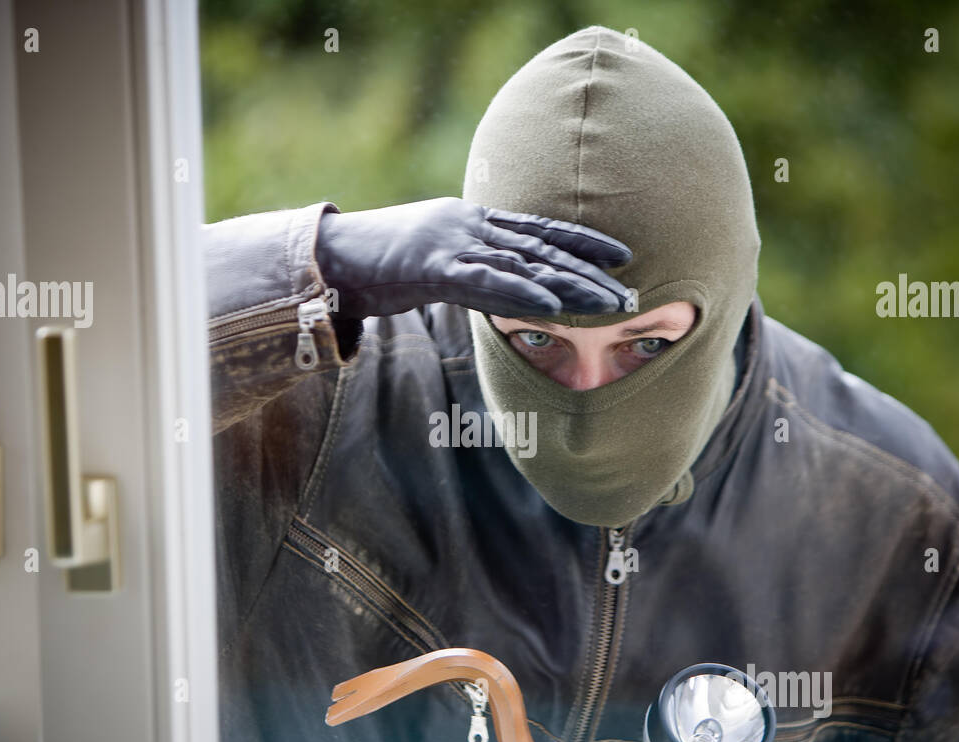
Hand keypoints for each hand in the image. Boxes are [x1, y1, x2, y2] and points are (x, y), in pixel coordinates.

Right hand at [314, 197, 632, 321]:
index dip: (583, 242)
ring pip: (524, 262)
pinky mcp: (432, 265)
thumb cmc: (377, 265)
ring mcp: (453, 241)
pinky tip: (552, 304)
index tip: (623, 257)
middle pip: (542, 248)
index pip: (539, 231)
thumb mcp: (434, 265)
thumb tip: (501, 294)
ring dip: (570, 285)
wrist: (328, 255)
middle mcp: (471, 224)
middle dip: (590, 273)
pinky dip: (520, 291)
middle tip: (631, 294)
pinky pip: (485, 279)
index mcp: (473, 221)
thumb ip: (471, 274)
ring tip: (608, 304)